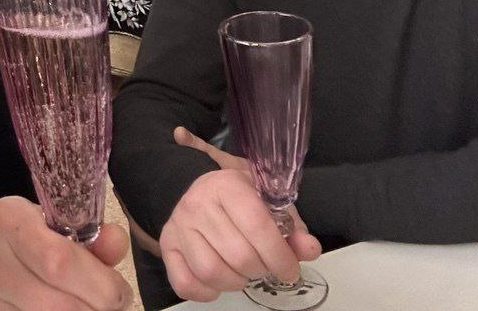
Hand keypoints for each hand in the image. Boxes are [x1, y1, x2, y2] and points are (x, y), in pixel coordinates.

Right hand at [0, 196, 132, 310]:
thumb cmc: (8, 239)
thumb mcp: (43, 224)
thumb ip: (86, 236)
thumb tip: (117, 241)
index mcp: (8, 221)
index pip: (61, 261)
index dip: (101, 285)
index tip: (119, 292)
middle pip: (63, 305)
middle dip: (98, 309)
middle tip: (109, 305)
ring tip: (83, 305)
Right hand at [158, 127, 320, 302]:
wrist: (196, 190)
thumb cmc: (238, 198)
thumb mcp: (267, 201)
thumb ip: (291, 226)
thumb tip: (309, 249)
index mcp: (227, 186)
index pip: (258, 226)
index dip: (280, 256)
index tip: (290, 270)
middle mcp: (198, 203)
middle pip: (238, 255)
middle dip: (261, 270)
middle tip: (265, 267)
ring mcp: (179, 226)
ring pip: (211, 272)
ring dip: (236, 282)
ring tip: (243, 272)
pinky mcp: (167, 246)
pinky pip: (186, 284)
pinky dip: (207, 292)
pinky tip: (219, 281)